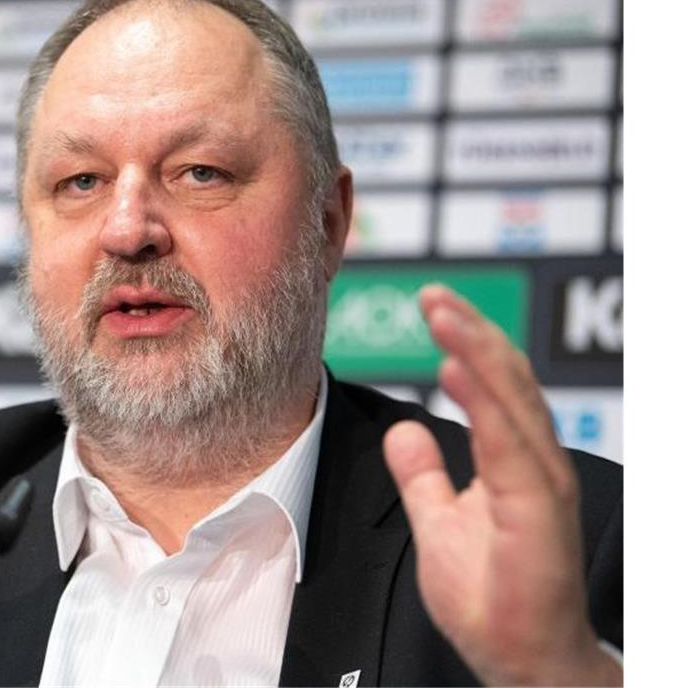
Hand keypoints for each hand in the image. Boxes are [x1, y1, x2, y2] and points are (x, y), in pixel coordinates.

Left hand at [382, 285, 620, 685]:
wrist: (521, 659)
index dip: (465, 343)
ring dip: (476, 351)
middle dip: (469, 331)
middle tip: (431, 293)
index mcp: (513, 461)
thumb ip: (423, 476)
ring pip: (512, 400)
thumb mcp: (440, 522)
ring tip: (442, 313)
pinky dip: (485, 404)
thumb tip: (404, 430)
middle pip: (505, 380)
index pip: (493, 386)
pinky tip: (458, 370)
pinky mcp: (537, 511)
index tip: (432, 305)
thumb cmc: (492, 597)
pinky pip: (510, 445)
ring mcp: (540, 485)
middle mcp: (533, 464)